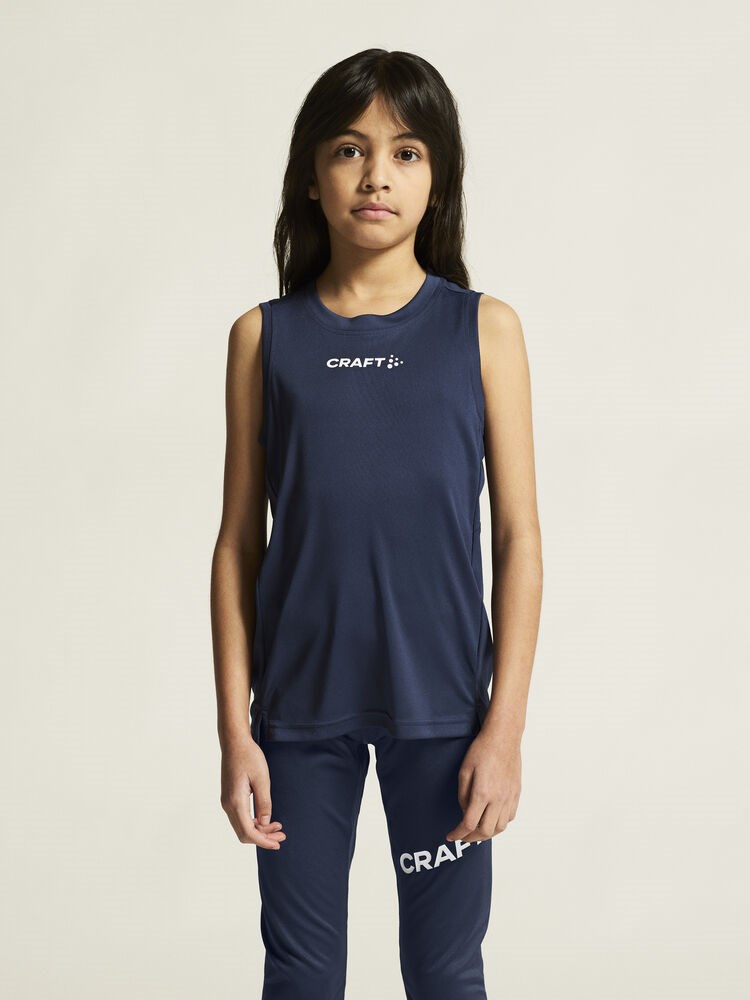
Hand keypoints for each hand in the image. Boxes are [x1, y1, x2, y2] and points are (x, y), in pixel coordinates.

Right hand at [220, 734, 286, 849]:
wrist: (234, 743)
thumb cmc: (249, 757)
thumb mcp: (262, 779)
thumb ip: (264, 803)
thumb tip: (264, 823)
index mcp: (236, 802)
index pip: (248, 832)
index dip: (263, 841)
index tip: (278, 842)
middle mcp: (228, 805)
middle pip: (244, 833)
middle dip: (263, 838)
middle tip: (282, 835)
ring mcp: (227, 802)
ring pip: (242, 826)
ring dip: (258, 830)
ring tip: (277, 827)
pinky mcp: (229, 797)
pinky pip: (240, 817)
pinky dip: (253, 822)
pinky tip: (265, 818)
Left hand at [445, 730, 520, 843]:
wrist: (503, 737)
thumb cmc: (482, 750)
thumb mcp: (464, 771)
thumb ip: (463, 795)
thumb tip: (465, 811)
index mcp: (483, 793)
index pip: (469, 823)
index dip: (458, 834)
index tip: (451, 836)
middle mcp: (498, 798)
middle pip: (486, 831)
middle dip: (471, 838)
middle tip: (462, 836)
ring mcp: (510, 797)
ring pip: (500, 827)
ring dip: (487, 833)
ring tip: (476, 830)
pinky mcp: (516, 793)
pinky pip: (510, 817)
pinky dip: (500, 823)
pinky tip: (491, 818)